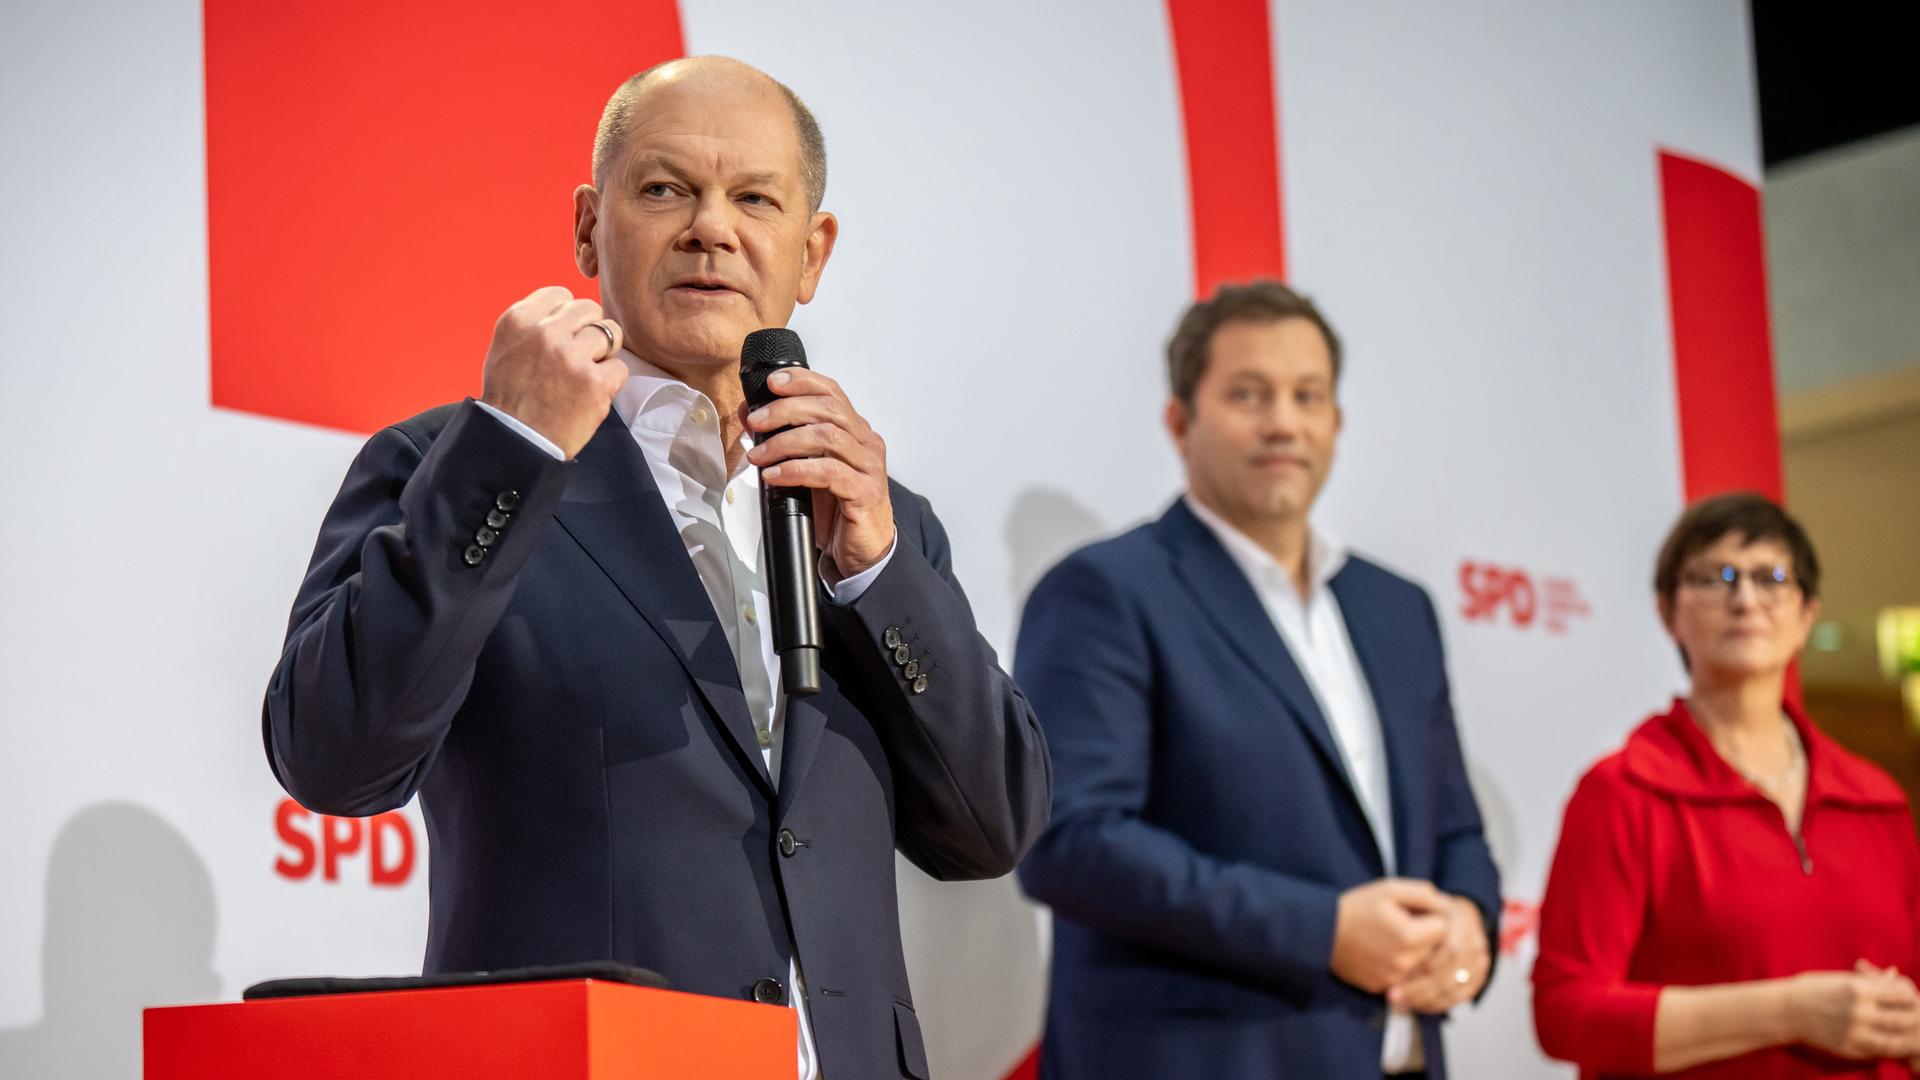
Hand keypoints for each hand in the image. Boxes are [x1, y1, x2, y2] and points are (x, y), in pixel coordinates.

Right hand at [479, 286, 626, 457]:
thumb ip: (533, 325)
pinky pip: (620, 367)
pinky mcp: (594, 383)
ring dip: (603, 353)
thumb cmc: (510, 399)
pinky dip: (611, 382)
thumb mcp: (505, 349)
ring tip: (586, 373)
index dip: (568, 315)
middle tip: (579, 356)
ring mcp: (571, 357)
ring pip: (611, 333)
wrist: (514, 443)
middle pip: (590, 309)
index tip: (565, 334)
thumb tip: (566, 312)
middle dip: (589, 330)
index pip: (561, 295)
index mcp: (518, 320)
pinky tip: (591, 394)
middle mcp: (545, 333)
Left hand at [743, 367, 893, 577]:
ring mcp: (868, 466)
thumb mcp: (807, 468)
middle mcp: (866, 442)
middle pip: (827, 409)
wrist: (862, 551)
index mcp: (855, 430)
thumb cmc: (837, 508)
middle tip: (755, 422)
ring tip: (758, 455)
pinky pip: (828, 472)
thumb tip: (750, 415)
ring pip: (826, 437)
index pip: (831, 391)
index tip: (772, 383)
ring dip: (785, 442)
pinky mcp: (864, 492)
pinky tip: (774, 476)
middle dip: (785, 410)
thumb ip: (785, 440)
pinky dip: (796, 470)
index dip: (802, 381)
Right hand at [1329, 878, 1450, 994]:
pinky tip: (1383, 952)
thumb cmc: (1356, 907)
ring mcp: (1393, 979)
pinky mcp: (1382, 988)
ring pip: (1422, 966)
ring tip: (1394, 938)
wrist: (1321, 933)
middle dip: (1427, 936)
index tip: (1416, 911)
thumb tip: (1447, 904)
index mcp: (1408, 936)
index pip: (1443, 928)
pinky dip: (1400, 967)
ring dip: (1416, 953)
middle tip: (1405, 923)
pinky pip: (1405, 978)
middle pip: (1435, 949)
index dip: (1432, 916)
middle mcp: (1404, 963)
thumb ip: (1423, 893)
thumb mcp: (1389, 889)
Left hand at [1388, 894, 1491, 1013]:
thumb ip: (1416, 911)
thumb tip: (1409, 932)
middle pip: (1453, 974)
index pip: (1452, 949)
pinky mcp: (1478, 977)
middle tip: (1393, 994)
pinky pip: (1459, 997)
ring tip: (1399, 1000)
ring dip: (1426, 999)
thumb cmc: (1426, 908)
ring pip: (1456, 989)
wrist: (1453, 914)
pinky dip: (1437, 1004)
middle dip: (1421, 988)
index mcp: (1463, 920)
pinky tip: (1415, 1004)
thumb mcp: (1417, 901)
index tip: (1401, 971)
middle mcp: (1476, 942)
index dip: (1428, 964)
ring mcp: (1480, 961)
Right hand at [1787, 964, 1919, 1060]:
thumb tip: (1894, 974)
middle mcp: (1859, 1012)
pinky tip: (1885, 1044)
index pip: (1900, 995)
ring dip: (1901, 1039)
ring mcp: (1854, 1032)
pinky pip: (1876, 1053)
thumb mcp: (1840, 980)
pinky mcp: (1847, 1049)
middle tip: (1911, 1019)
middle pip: (1901, 1020)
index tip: (1907, 998)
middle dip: (1910, 1020)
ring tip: (1903, 1035)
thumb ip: (1869, 980)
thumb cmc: (1811, 990)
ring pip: (1893, 1042)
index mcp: (1858, 989)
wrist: (1782, 1011)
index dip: (1908, 997)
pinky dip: (1885, 1049)